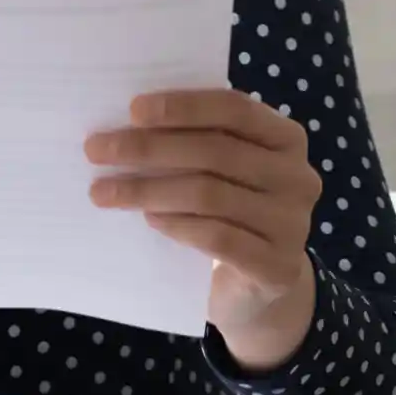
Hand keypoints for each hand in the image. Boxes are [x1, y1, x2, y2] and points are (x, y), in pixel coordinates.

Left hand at [84, 89, 321, 371]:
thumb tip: (125, 123)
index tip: (131, 110)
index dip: (183, 106)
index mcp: (286, 139)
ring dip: (148, 190)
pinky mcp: (278, 268)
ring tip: (105, 191)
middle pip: (215, 152)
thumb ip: (194, 142)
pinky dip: (176, 225)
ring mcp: (292, 225)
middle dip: (148, 148)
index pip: (234, 109)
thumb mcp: (222, 171)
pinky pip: (217, 238)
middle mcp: (299, 178)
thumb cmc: (229, 211)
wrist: (257, 288)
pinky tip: (148, 219)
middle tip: (96, 150)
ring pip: (209, 195)